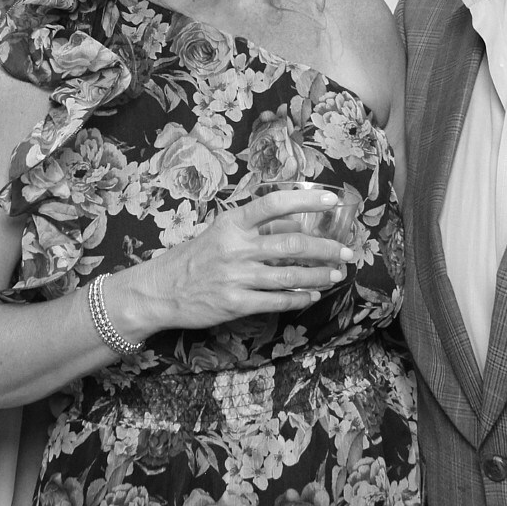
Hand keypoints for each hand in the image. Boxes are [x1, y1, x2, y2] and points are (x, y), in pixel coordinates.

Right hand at [111, 188, 355, 336]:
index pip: (274, 204)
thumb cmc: (193, 258)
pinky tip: (312, 295)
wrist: (159, 290)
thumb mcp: (219, 233)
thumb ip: (255, 228)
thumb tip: (297, 224)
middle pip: (292, 244)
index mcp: (232, 224)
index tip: (332, 202)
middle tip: (347, 251)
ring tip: (336, 274)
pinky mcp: (235, 304)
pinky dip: (299, 299)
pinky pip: (276, 301)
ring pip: (290, 275)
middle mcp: (236, 247)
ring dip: (319, 275)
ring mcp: (236, 277)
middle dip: (326, 248)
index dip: (307, 201)